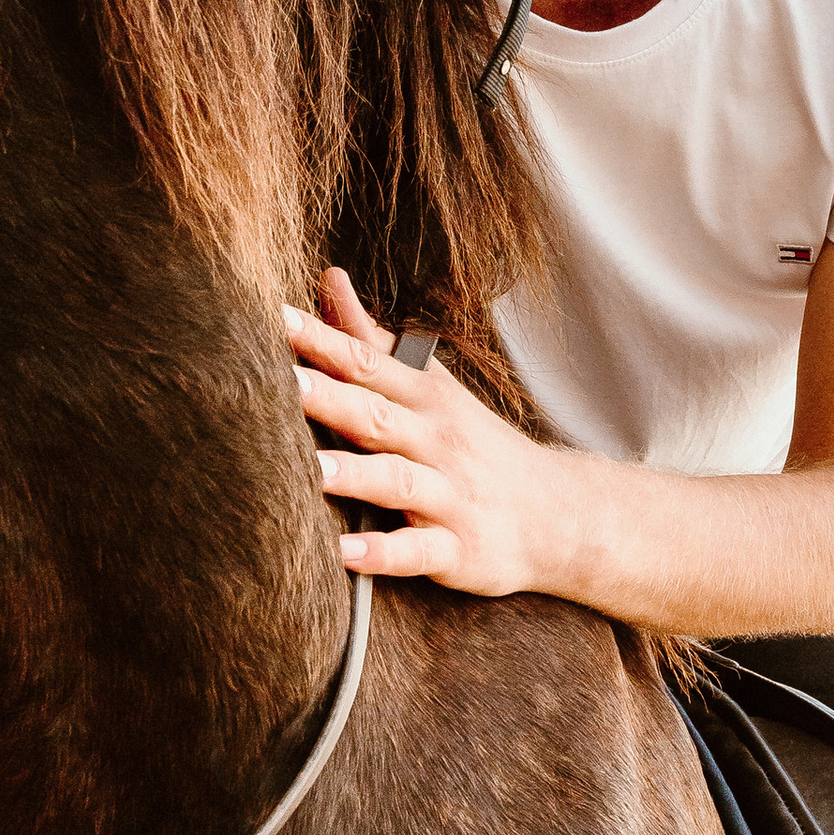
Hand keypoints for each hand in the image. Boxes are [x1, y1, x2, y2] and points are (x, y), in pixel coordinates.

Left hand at [284, 267, 576, 598]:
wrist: (559, 513)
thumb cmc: (475, 444)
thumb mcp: (432, 386)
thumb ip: (374, 339)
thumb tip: (328, 279)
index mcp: (425, 398)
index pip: (366, 363)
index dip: (321, 342)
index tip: (274, 319)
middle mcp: (436, 440)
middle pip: (376, 415)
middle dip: (328, 399)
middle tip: (278, 383)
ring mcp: (449, 495)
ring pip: (396, 481)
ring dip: (354, 474)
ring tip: (309, 470)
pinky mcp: (459, 548)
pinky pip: (418, 551)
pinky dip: (383, 553)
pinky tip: (343, 555)